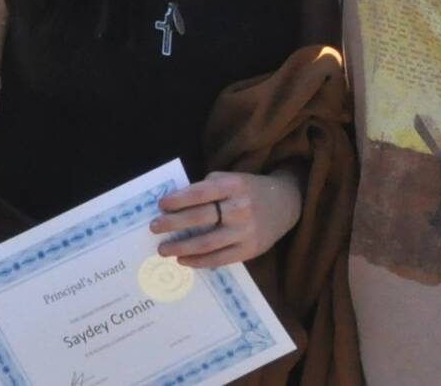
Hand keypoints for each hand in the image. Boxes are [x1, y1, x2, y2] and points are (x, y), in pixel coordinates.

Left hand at [148, 170, 300, 268]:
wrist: (285, 204)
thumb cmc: (249, 190)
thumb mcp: (232, 179)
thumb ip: (208, 188)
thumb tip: (176, 204)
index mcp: (234, 185)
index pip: (201, 193)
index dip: (179, 200)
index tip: (161, 205)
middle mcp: (241, 208)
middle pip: (200, 218)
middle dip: (173, 224)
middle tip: (154, 228)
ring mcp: (246, 231)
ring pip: (207, 242)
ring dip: (181, 247)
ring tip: (163, 249)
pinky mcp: (249, 250)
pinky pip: (219, 259)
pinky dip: (198, 261)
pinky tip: (183, 260)